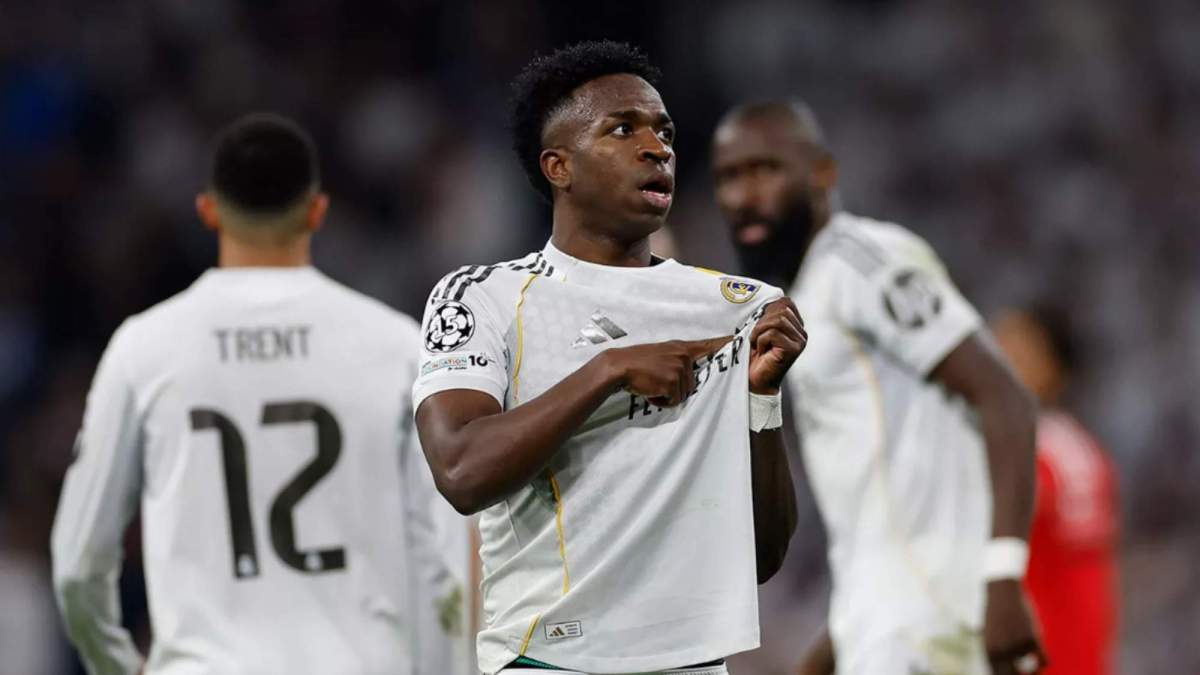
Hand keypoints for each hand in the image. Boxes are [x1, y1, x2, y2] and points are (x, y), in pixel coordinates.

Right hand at [600, 336, 731, 406]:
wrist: (618, 366)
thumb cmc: (636, 363)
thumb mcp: (659, 354)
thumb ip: (674, 359)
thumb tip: (683, 374)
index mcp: (680, 348)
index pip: (707, 345)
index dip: (725, 344)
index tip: (740, 340)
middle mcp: (683, 356)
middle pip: (691, 383)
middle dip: (674, 388)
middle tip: (656, 380)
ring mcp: (679, 368)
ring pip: (682, 394)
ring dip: (667, 395)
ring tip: (651, 385)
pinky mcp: (673, 381)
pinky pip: (673, 400)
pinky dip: (660, 400)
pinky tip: (650, 390)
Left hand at [749, 298, 806, 393]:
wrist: (754, 380)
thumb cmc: (754, 354)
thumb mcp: (761, 328)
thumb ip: (768, 313)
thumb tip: (769, 297)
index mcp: (796, 325)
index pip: (785, 302)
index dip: (766, 311)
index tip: (758, 328)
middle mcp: (802, 332)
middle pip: (781, 309)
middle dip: (761, 322)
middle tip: (755, 338)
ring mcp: (800, 341)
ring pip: (777, 320)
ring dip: (760, 331)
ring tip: (757, 344)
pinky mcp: (794, 349)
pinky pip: (773, 333)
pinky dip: (761, 341)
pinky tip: (761, 352)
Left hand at [984, 579, 1045, 674]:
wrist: (1002, 591)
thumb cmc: (996, 612)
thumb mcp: (990, 634)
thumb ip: (996, 653)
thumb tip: (1004, 671)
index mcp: (989, 652)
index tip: (1019, 674)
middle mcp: (1001, 653)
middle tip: (1032, 673)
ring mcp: (1016, 647)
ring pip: (1033, 666)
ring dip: (1033, 657)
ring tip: (1027, 638)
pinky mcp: (1031, 640)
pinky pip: (1043, 660)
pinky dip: (1043, 659)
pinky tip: (1040, 649)